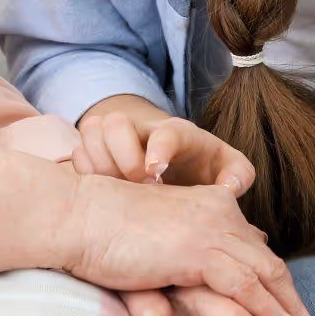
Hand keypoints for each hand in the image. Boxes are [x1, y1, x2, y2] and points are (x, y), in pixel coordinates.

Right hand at [59, 173, 314, 315]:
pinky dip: (268, 313)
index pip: (259, 260)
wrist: (75, 215)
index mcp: (214, 214)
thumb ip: (182, 271)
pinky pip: (245, 287)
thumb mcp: (155, 253)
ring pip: (267, 282)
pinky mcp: (198, 250)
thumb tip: (199, 293)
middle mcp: (222, 217)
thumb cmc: (104, 236)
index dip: (283, 300)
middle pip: (273, 272)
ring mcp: (213, 232)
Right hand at [73, 105, 254, 195]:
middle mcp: (143, 129)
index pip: (165, 131)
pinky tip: (101, 192)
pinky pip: (77, 152)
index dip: (157, 150)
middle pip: (117, 122)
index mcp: (178, 134)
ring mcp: (116, 138)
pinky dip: (83, 171)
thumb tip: (231, 187)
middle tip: (136, 186)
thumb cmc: (202, 168)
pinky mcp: (98, 152)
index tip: (155, 174)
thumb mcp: (227, 169)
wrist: (175, 162)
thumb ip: (237, 175)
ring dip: (98, 162)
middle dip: (121, 157)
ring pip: (92, 130)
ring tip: (114, 190)